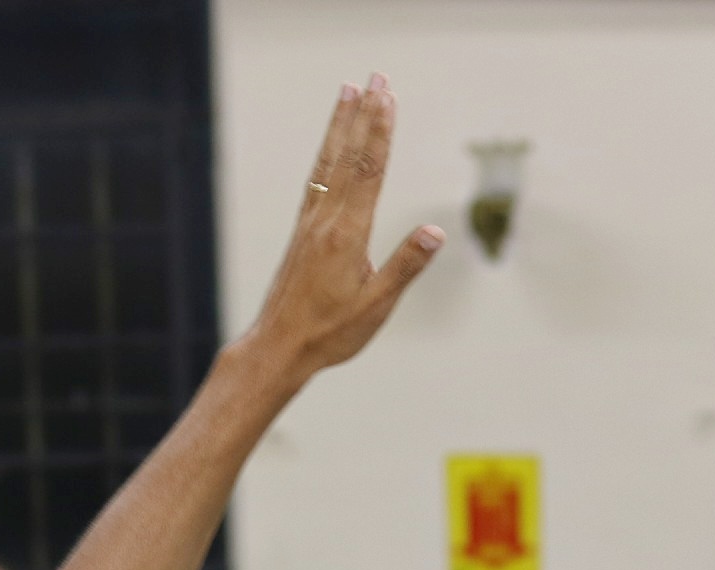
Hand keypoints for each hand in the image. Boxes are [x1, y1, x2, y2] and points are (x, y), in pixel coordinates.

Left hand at [240, 75, 442, 385]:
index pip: (369, 171)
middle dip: (364, 114)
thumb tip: (436, 232)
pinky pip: (316, 181)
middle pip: (349, 156)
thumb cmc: (329, 332)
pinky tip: (330, 145)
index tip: (387, 96)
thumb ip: (405, 266)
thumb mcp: (376, 305)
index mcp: (347, 234)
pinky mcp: (302, 233)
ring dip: (340, 125)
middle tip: (375, 77)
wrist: (278, 347)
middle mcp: (325, 221)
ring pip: (328, 163)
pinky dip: (326, 156)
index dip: (380, 130)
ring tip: (348, 92)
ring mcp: (310, 225)